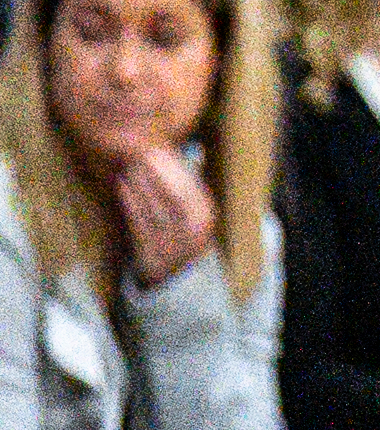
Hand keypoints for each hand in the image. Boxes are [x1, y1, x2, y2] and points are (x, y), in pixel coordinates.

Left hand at [108, 146, 212, 283]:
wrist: (174, 280)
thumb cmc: (182, 236)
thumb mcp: (195, 215)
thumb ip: (192, 191)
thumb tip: (188, 158)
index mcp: (206, 220)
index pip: (190, 190)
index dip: (172, 169)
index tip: (158, 150)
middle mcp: (194, 235)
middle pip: (173, 198)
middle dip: (155, 175)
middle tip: (139, 154)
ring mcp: (173, 247)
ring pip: (155, 210)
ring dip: (140, 186)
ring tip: (128, 167)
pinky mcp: (151, 256)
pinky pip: (140, 225)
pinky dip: (130, 204)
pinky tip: (122, 186)